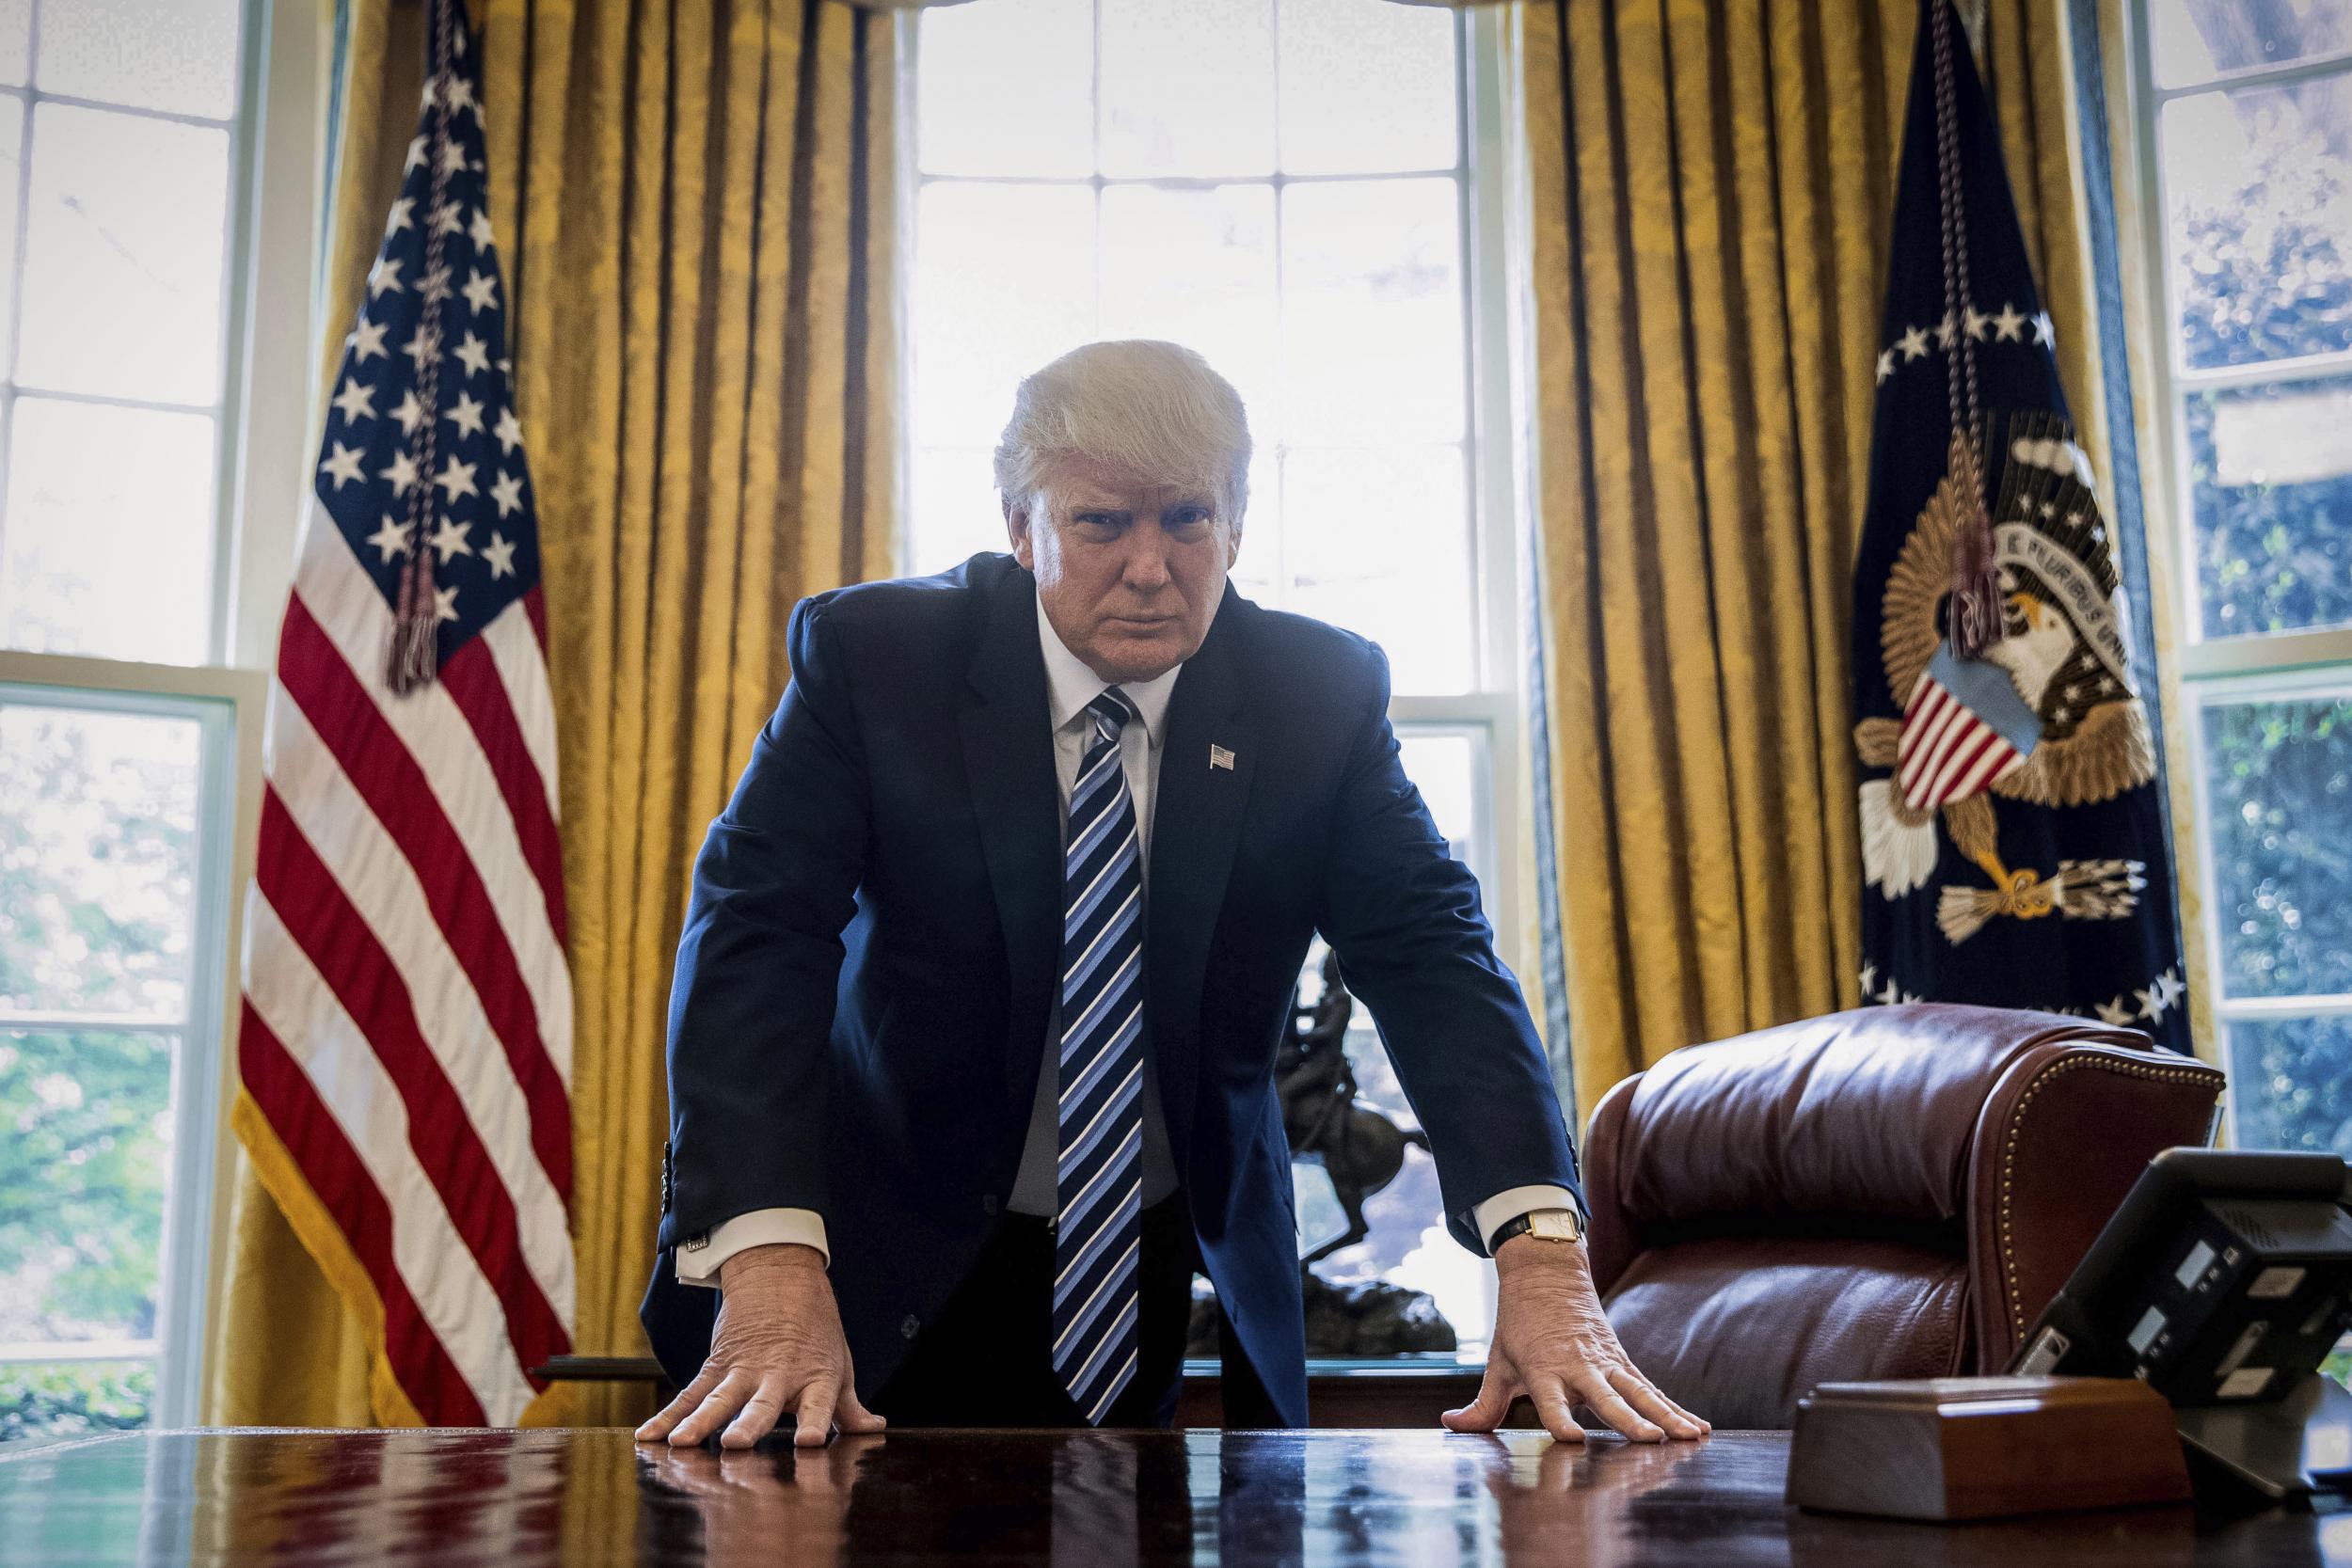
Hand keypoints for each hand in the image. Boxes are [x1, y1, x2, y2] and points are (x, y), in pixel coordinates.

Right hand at [633, 1243, 887, 1449]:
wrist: (779, 1276)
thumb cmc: (814, 1331)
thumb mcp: (839, 1366)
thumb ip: (850, 1407)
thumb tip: (874, 1428)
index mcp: (815, 1378)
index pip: (818, 1405)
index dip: (815, 1423)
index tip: (808, 1442)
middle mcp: (777, 1376)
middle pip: (762, 1404)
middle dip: (749, 1424)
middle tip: (735, 1442)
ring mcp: (743, 1372)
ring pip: (718, 1399)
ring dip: (699, 1421)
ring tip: (682, 1442)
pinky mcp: (716, 1367)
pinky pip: (689, 1394)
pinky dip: (667, 1416)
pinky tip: (648, 1436)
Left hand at [1441, 1236, 1708, 1443]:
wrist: (1547, 1273)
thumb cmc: (1519, 1325)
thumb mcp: (1498, 1363)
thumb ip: (1482, 1404)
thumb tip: (1451, 1424)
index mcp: (1542, 1369)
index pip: (1550, 1399)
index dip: (1560, 1418)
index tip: (1572, 1439)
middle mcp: (1577, 1366)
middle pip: (1605, 1396)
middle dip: (1627, 1419)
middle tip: (1649, 1439)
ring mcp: (1605, 1362)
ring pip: (1639, 1391)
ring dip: (1665, 1415)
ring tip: (1687, 1438)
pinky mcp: (1622, 1361)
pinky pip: (1651, 1388)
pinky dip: (1675, 1407)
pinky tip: (1697, 1428)